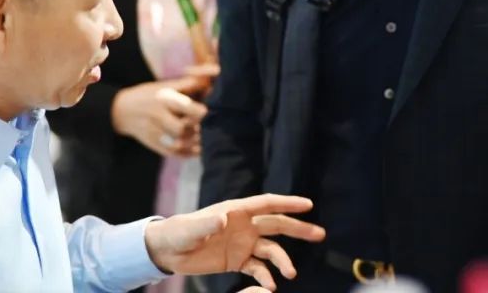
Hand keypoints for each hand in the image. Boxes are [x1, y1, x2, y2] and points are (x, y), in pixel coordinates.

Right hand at [110, 76, 209, 156]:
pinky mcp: (154, 144)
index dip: (200, 112)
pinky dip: (188, 153)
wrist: (122, 111)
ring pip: (178, 144)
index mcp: (163, 99)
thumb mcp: (164, 86)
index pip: (184, 108)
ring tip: (205, 137)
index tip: (209, 111)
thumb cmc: (148, 95)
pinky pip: (173, 153)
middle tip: (207, 126)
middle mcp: (158, 117)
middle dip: (197, 128)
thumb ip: (185, 84)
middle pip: (180, 128)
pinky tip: (199, 149)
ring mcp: (154, 133)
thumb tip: (206, 80)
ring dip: (195, 142)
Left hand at [144, 194, 325, 288]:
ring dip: (283, 259)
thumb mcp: (191, 229)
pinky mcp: (237, 260)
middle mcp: (244, 225)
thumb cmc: (178, 232)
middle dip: (299, 229)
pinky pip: (257, 267)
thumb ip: (207, 224)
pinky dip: (266, 275)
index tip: (309, 205)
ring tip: (291, 273)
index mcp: (236, 211)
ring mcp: (243, 243)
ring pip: (271, 249)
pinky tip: (270, 285)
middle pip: (277, 225)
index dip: (288, 203)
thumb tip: (224, 220)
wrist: (167, 251)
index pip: (268, 204)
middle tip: (320, 234)